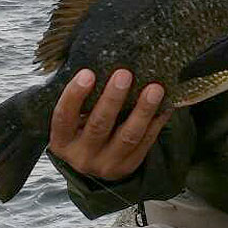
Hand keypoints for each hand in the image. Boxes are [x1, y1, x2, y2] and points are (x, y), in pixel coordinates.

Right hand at [47, 68, 170, 181]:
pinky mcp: (129, 166)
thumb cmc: (82, 131)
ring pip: (128, 136)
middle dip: (112, 99)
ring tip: (154, 89)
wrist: (95, 165)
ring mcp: (106, 164)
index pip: (64, 117)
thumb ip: (82, 101)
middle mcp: (82, 155)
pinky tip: (165, 104)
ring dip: (143, 110)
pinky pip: (146, 142)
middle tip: (124, 74)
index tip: (87, 73)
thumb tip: (101, 62)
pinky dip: (156, 122)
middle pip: (98, 125)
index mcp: (62, 141)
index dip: (74, 95)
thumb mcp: (73, 121)